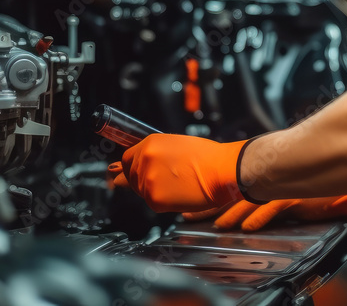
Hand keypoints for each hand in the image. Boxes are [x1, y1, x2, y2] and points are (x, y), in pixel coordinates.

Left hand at [107, 134, 247, 212]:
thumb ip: (151, 155)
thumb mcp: (176, 145)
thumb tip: (123, 172)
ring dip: (155, 191)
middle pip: (131, 176)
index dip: (134, 167)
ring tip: (178, 185)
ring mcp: (148, 181)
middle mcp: (144, 160)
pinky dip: (164, 201)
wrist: (223, 170)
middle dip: (145, 179)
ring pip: (142, 191)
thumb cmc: (207, 156)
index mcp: (149, 144)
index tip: (142, 171)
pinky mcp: (155, 199)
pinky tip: (180, 193)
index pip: (127, 159)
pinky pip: (153, 202)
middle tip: (168, 179)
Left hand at [182, 193, 346, 230]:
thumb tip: (244, 212)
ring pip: (248, 200)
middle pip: (232, 193)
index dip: (209, 198)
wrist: (342, 189)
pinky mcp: (294, 196)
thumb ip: (264, 198)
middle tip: (189, 215)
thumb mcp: (282, 193)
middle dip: (209, 206)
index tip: (191, 206)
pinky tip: (247, 228)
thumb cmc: (315, 191)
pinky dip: (258, 218)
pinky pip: (272, 207)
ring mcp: (280, 187)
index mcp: (263, 179)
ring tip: (217, 226)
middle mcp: (268, 181)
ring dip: (231, 214)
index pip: (229, 188)